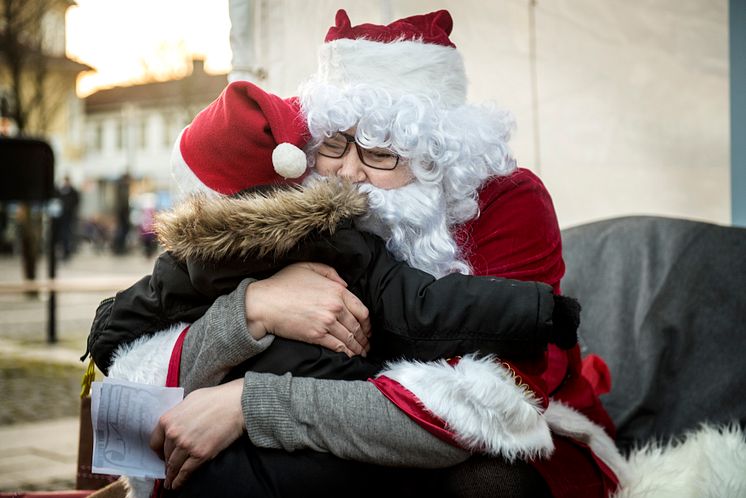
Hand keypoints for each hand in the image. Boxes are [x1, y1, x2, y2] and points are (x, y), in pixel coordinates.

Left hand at [150, 379, 243, 489]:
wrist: (236, 403)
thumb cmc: (216, 398)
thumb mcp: (189, 401)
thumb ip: (178, 415)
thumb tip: (177, 424)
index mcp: (168, 420)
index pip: (154, 442)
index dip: (158, 451)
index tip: (162, 455)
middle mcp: (173, 434)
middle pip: (166, 455)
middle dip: (167, 462)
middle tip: (169, 469)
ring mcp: (186, 446)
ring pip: (174, 466)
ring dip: (171, 475)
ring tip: (170, 482)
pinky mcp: (200, 455)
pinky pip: (185, 472)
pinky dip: (180, 481)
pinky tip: (177, 485)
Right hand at [245, 262, 370, 356]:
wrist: (264, 303)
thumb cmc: (283, 283)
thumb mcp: (308, 267)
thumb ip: (331, 273)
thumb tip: (344, 285)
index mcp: (337, 291)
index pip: (361, 310)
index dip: (367, 322)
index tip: (368, 328)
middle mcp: (335, 307)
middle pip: (357, 326)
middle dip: (364, 337)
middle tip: (367, 344)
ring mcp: (326, 323)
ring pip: (349, 338)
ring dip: (358, 347)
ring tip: (362, 352)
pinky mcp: (316, 336)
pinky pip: (338, 346)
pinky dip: (347, 352)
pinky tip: (350, 355)